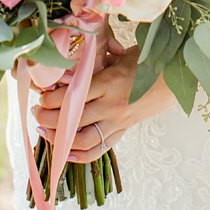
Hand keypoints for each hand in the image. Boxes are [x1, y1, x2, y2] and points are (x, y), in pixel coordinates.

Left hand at [33, 44, 176, 163]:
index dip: (52, 100)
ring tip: (44, 132)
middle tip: (35, 112)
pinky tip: (66, 153)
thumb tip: (68, 57)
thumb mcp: (118, 54)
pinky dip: (81, 155)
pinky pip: (100, 149)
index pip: (73, 97)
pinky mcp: (123, 131)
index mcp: (109, 83)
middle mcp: (111, 106)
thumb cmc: (145, 60)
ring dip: (60, 139)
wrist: (174, 78)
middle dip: (48, 119)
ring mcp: (118, 122)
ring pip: (83, 139)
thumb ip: (95, 60)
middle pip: (73, 119)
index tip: (40, 97)